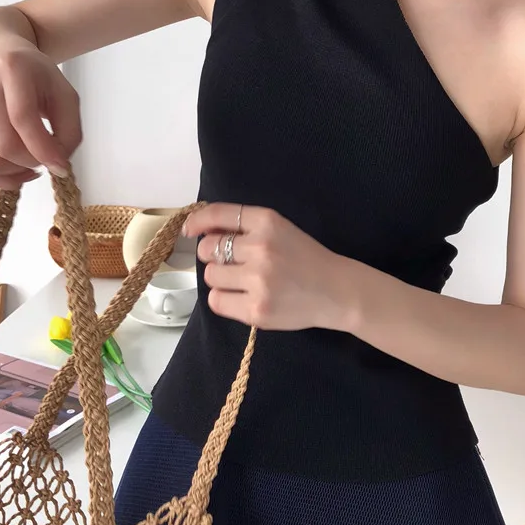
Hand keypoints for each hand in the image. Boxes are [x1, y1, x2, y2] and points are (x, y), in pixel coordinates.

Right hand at [0, 46, 81, 188]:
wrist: (2, 59)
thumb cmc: (41, 81)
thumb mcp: (67, 98)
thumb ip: (70, 133)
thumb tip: (58, 168)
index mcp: (13, 69)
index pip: (22, 118)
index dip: (43, 149)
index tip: (61, 166)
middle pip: (4, 145)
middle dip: (32, 162)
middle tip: (47, 159)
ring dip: (17, 173)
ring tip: (32, 163)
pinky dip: (1, 178)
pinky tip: (18, 168)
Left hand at [183, 203, 348, 330]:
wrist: (336, 291)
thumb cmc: (304, 259)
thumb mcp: (280, 229)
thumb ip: (245, 227)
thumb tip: (200, 231)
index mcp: (268, 221)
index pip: (219, 214)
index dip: (197, 221)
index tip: (189, 229)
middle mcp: (262, 247)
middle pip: (208, 248)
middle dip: (214, 256)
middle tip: (234, 264)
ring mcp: (259, 280)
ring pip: (211, 276)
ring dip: (221, 279)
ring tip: (243, 282)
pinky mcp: (257, 310)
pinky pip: (216, 301)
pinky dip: (224, 300)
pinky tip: (243, 297)